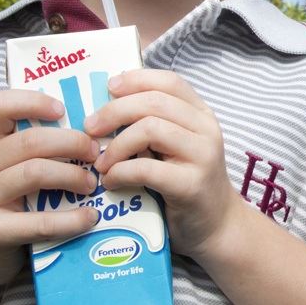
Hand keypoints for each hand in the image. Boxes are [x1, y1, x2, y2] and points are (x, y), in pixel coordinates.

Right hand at [0, 90, 98, 295]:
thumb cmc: (4, 199)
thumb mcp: (10, 166)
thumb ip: (39, 147)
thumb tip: (97, 129)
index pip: (0, 105)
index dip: (34, 101)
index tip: (63, 110)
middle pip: (30, 141)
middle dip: (73, 142)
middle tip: (96, 153)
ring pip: (34, 173)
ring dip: (73, 176)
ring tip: (92, 184)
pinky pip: (38, 221)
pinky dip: (71, 219)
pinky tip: (90, 217)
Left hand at [84, 70, 241, 260]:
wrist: (215, 225)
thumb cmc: (185, 183)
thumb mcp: (174, 147)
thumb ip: (153, 125)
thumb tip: (106, 110)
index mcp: (201, 114)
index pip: (170, 81)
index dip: (137, 79)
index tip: (109, 88)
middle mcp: (206, 129)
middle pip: (154, 102)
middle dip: (114, 111)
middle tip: (90, 128)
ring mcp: (202, 155)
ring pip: (150, 129)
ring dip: (116, 145)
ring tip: (101, 163)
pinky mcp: (191, 184)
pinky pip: (146, 168)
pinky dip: (120, 172)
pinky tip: (111, 181)